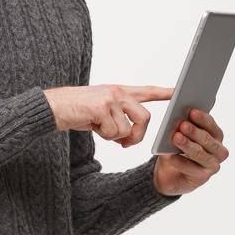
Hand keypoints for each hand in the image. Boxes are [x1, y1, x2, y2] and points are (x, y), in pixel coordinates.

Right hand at [44, 83, 173, 146]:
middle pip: (145, 118)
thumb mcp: (101, 114)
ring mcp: (111, 99)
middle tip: (123, 143)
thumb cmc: (76, 112)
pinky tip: (91, 125)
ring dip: (113, 137)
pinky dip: (103, 136)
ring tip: (97, 126)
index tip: (181, 92)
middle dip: (137, 136)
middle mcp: (118, 92)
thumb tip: (128, 138)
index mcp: (120, 92)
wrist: (53, 107)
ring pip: (127, 129)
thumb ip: (119, 120)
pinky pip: (113, 132)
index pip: (148, 91)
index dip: (165, 93)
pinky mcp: (102, 108)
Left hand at [152, 108, 229, 195]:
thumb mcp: (180, 135)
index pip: (211, 125)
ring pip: (201, 154)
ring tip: (176, 138)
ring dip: (187, 145)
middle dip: (195, 132)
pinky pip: (191, 169)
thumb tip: (180, 117)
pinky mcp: (203, 177)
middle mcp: (219, 150)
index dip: (202, 118)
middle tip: (182, 124)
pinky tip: (170, 157)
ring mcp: (213, 165)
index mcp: (216, 135)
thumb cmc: (177, 150)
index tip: (191, 111)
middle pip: (208, 140)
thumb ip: (183, 126)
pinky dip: (180, 162)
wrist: (170, 174)